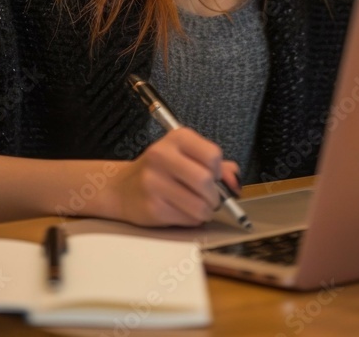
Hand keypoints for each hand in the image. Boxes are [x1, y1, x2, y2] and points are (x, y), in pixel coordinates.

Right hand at [109, 127, 240, 226]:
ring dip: (205, 211)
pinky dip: (191, 219)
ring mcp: (154, 182)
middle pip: (206, 181)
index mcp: (176, 138)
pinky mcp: (152, 207)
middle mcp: (162, 155)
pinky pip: (187, 219)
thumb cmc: (162, 171)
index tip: (212, 175)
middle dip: (215, 195)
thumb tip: (234, 182)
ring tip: (196, 205)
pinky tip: (180, 211)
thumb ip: (217, 165)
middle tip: (209, 197)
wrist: (123, 188)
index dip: (218, 171)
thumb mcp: (188, 157)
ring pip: (200, 205)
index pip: (213, 155)